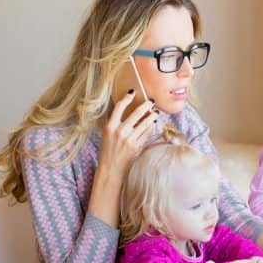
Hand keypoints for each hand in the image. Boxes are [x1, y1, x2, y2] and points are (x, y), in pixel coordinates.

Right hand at [86, 90, 157, 226]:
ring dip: (151, 116)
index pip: (119, 107)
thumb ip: (115, 123)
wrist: (111, 169)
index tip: (133, 92)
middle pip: (136, 113)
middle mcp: (119, 132)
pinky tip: (152, 124)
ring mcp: (129, 139)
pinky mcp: (137, 146)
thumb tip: (128, 109)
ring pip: (144, 123)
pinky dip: (150, 127)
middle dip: (145, 105)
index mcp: (109, 126)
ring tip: (155, 112)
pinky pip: (146, 133)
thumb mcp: (107, 134)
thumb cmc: (108, 151)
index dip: (127, 98)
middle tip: (151, 101)